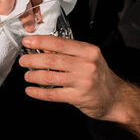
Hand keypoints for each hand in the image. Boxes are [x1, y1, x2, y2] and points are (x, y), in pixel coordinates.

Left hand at [19, 35, 139, 139]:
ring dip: (34, 76)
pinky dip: (39, 92)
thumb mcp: (89, 58)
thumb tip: (44, 48)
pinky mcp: (79, 97)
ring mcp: (83, 81)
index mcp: (88, 51)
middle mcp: (86, 64)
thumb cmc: (100, 76)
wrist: (116, 98)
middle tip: (23, 61)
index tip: (27, 41)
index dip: (40, 41)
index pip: (60, 43)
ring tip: (27, 76)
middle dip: (33, 60)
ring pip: (51, 77)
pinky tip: (31, 91)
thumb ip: (70, 52)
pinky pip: (53, 94)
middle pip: (52, 60)